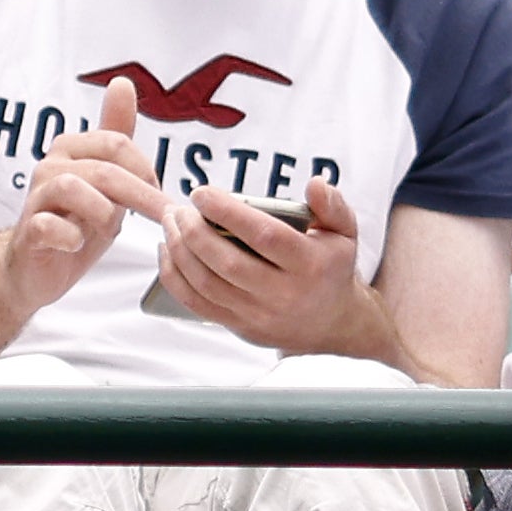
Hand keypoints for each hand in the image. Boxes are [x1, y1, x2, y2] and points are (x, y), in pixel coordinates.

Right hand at [0, 124, 165, 314]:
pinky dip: (71, 237)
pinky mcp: (28, 232)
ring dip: (104, 214)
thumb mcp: (105, 178)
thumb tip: (122, 83)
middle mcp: (49, 167)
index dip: (145, 169)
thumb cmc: (75, 221)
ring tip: (110, 231)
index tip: (159, 195)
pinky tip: (78, 244)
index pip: (116, 143)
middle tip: (159, 216)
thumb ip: (115, 133)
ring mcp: (35, 199)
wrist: (37, 267)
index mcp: (70, 148)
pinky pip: (48, 226)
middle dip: (139, 195)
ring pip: (73, 189)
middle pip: (104, 169)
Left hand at [159, 172, 368, 358]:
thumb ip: (331, 204)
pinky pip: (197, 304)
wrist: (333, 323)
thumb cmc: (331, 267)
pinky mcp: (239, 327)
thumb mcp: (344, 232)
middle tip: (179, 209)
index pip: (264, 236)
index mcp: (310, 265)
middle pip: (227, 262)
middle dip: (194, 232)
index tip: (201, 192)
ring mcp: (259, 315)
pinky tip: (167, 250)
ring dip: (180, 250)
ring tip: (170, 223)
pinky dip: (174, 277)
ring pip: (207, 284)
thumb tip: (315, 183)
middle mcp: (284, 294)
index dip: (228, 212)